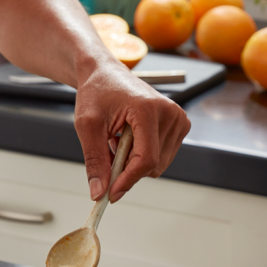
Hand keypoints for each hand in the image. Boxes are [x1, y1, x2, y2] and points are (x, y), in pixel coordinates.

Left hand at [74, 60, 190, 201]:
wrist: (105, 73)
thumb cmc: (97, 92)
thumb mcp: (87, 125)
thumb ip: (95, 160)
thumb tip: (99, 191)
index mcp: (149, 109)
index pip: (146, 158)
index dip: (128, 180)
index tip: (111, 194)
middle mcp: (170, 113)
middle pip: (153, 165)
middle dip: (127, 168)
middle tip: (108, 152)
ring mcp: (178, 119)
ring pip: (158, 164)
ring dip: (134, 161)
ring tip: (118, 139)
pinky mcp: (179, 124)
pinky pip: (162, 156)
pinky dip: (142, 155)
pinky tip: (130, 137)